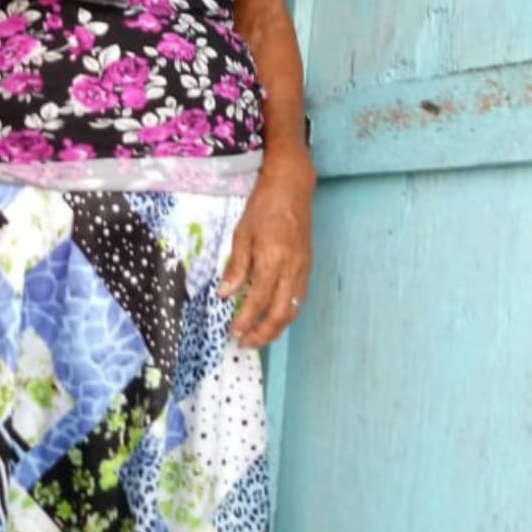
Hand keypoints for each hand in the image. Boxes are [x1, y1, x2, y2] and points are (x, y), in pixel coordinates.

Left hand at [218, 153, 313, 348]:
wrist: (292, 188)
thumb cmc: (263, 207)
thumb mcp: (242, 233)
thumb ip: (236, 266)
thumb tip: (224, 295)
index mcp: (273, 259)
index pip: (258, 299)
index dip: (245, 319)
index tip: (233, 332)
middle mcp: (292, 268)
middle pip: (280, 312)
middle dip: (263, 333)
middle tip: (245, 343)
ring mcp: (303, 268)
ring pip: (293, 309)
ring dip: (276, 328)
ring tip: (258, 337)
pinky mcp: (307, 266)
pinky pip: (298, 298)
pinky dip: (286, 313)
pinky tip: (273, 317)